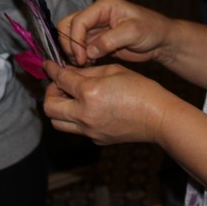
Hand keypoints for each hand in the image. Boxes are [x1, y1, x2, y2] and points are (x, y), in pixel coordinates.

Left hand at [43, 60, 174, 145]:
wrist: (158, 117)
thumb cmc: (140, 89)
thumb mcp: (112, 71)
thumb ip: (86, 72)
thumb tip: (67, 72)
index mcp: (89, 93)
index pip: (60, 80)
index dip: (51, 70)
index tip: (47, 65)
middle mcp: (85, 115)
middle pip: (49, 107)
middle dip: (50, 92)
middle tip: (60, 84)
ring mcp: (89, 130)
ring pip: (57, 123)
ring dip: (58, 108)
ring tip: (70, 98)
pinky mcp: (96, 140)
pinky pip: (75, 129)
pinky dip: (74, 118)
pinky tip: (86, 108)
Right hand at [59, 0, 174, 66]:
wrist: (161, 40)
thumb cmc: (152, 30)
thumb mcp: (133, 33)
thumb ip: (109, 40)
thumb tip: (88, 51)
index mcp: (104, 5)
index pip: (79, 20)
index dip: (75, 39)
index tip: (81, 57)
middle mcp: (96, 13)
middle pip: (68, 25)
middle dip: (70, 44)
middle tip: (80, 61)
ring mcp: (95, 26)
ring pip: (71, 36)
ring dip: (73, 51)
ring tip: (84, 64)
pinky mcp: (97, 39)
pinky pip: (80, 46)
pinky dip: (80, 56)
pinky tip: (89, 64)